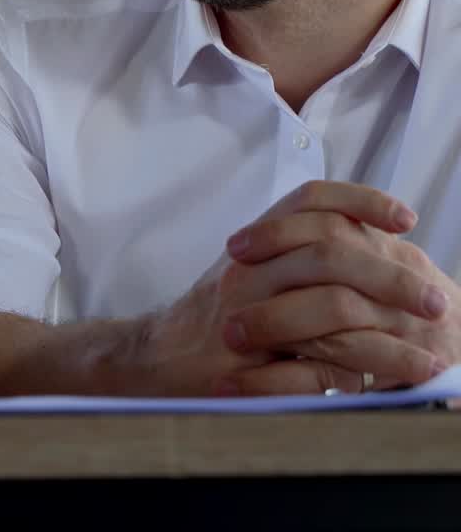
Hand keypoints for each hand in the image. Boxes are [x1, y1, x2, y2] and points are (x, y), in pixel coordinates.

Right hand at [141, 181, 440, 395]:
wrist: (157, 357)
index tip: (405, 218)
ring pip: (329, 311)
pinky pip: (314, 371)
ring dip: (391, 337)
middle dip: (392, 277)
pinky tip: (391, 388)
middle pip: (329, 254)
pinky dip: (358, 380)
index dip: (360, 201)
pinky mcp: (243, 369)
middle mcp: (247, 272)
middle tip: (435, 300)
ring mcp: (243, 317)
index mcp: (254, 245)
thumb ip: (296, 251)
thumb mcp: (252, 270)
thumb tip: (364, 237)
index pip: (309, 202)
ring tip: (433, 358)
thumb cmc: (217, 314)